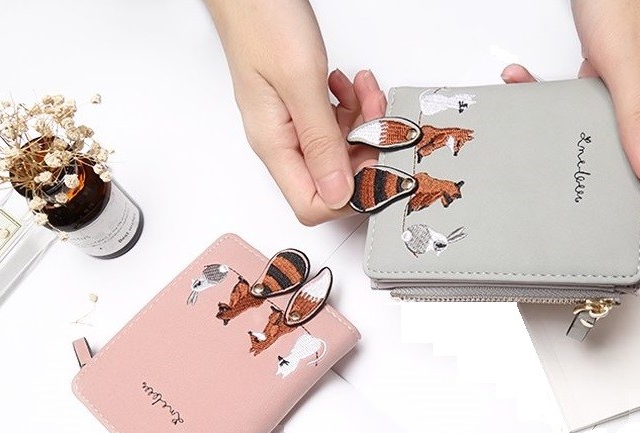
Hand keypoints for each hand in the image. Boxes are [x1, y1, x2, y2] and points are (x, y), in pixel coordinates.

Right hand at [206, 0, 385, 224]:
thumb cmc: (262, 21)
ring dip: (362, 124)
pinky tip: (351, 87)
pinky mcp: (300, 106)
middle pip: (332, 177)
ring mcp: (290, 123)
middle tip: (377, 120)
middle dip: (365, 151)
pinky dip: (352, 107)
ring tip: (364, 93)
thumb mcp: (300, 82)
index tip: (376, 163)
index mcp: (274, 144)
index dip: (350, 192)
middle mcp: (280, 140)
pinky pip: (334, 124)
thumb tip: (339, 193)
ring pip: (338, 148)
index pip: (312, 203)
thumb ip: (321, 141)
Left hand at [503, 0, 639, 201]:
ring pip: (601, 129)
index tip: (591, 193)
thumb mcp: (626, 57)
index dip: (630, 185)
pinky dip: (556, 96)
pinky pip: (585, 102)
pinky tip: (528, 81)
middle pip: (631, 151)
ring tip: (531, 103)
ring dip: (564, 120)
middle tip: (552, 153)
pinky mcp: (615, 77)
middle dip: (586, 151)